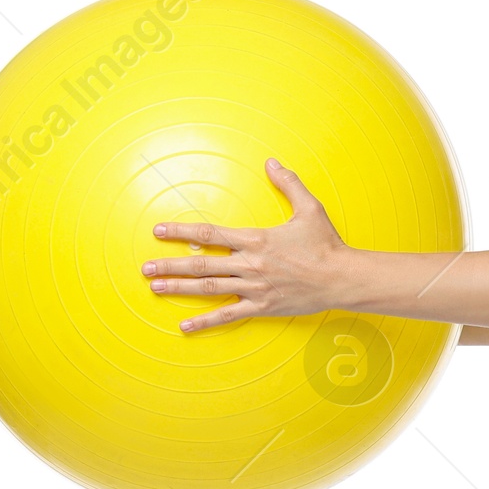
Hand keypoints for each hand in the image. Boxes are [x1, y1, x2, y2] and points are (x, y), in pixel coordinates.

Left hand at [142, 158, 354, 333]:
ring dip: (180, 289)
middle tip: (145, 268)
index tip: (158, 231)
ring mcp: (255, 288)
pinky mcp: (263, 307)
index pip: (210, 235)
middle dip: (170, 266)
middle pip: (202, 265)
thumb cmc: (327, 244)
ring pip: (209, 289)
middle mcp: (250, 265)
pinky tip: (186, 326)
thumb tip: (272, 162)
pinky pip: (229, 316)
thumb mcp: (310, 208)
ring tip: (155, 288)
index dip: (181, 233)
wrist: (343, 278)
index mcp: (256, 240)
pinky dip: (206, 322)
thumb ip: (288, 183)